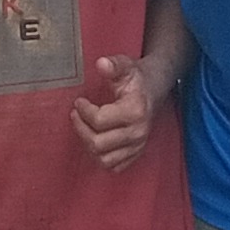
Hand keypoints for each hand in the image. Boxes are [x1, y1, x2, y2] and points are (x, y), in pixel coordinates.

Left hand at [74, 53, 163, 170]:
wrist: (154, 90)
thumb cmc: (137, 79)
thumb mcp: (126, 66)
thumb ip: (113, 65)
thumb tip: (101, 63)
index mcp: (135, 111)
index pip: (99, 121)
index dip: (84, 111)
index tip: (79, 102)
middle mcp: (137, 132)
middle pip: (98, 143)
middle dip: (81, 129)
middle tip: (75, 115)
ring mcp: (137, 145)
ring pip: (104, 159)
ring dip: (88, 145)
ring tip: (83, 129)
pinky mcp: (136, 153)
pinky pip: (113, 166)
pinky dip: (100, 157)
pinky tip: (95, 141)